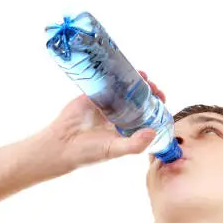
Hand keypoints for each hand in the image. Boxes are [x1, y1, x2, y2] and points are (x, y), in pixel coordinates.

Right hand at [48, 71, 165, 168]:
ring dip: (136, 81)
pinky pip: (108, 81)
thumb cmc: (89, 153)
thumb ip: (134, 145)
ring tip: (143, 77)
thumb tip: (152, 133)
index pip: (147, 114)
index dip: (156, 105)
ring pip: (126, 88)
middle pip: (139, 98)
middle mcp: (120, 115)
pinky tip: (125, 70)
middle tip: (153, 87)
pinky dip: (117, 74)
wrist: (61, 144)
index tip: (161, 98)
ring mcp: (108, 103)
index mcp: (128, 129)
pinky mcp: (95, 94)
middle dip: (149, 91)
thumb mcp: (114, 150)